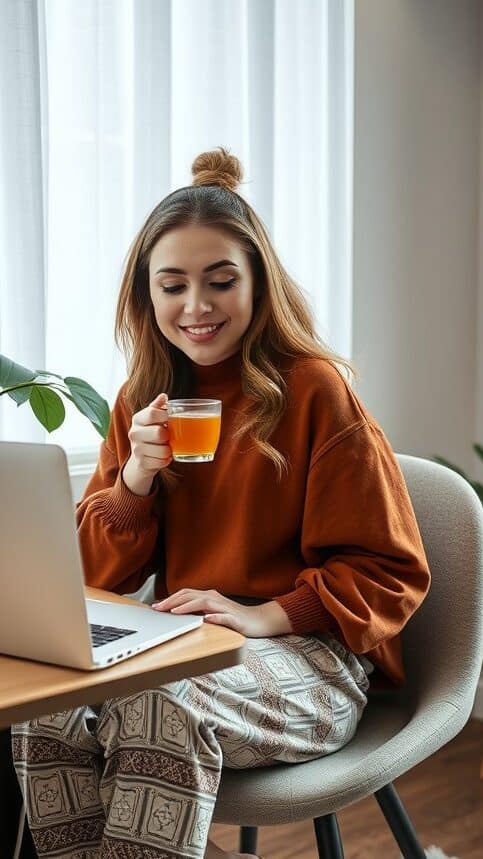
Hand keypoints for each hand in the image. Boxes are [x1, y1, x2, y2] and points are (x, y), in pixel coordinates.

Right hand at [127, 392, 172, 476]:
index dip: (165, 415)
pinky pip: (163, 462)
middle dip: (169, 435)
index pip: (152, 413)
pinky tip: (163, 456)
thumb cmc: (151, 433)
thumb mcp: (153, 419)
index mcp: (138, 418)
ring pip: (163, 450)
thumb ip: (158, 407)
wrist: (140, 457)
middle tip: (168, 436)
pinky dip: (167, 459)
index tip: (169, 419)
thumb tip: (164, 396)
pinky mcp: (142, 463)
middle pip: (159, 433)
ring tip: (166, 447)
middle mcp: (134, 433)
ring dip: (169, 449)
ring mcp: (136, 449)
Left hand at [151, 589, 291, 636]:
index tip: (155, 606)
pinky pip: (224, 617)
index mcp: (209, 596)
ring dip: (188, 607)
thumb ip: (197, 610)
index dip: (169, 599)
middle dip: (172, 602)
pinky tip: (205, 620)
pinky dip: (214, 617)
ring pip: (204, 603)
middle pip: (191, 595)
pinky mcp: (236, 619)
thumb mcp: (212, 612)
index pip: (186, 594)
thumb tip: (176, 611)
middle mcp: (215, 598)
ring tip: (174, 612)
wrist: (259, 620)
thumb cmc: (234, 617)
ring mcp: (226, 608)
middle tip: (158, 609)